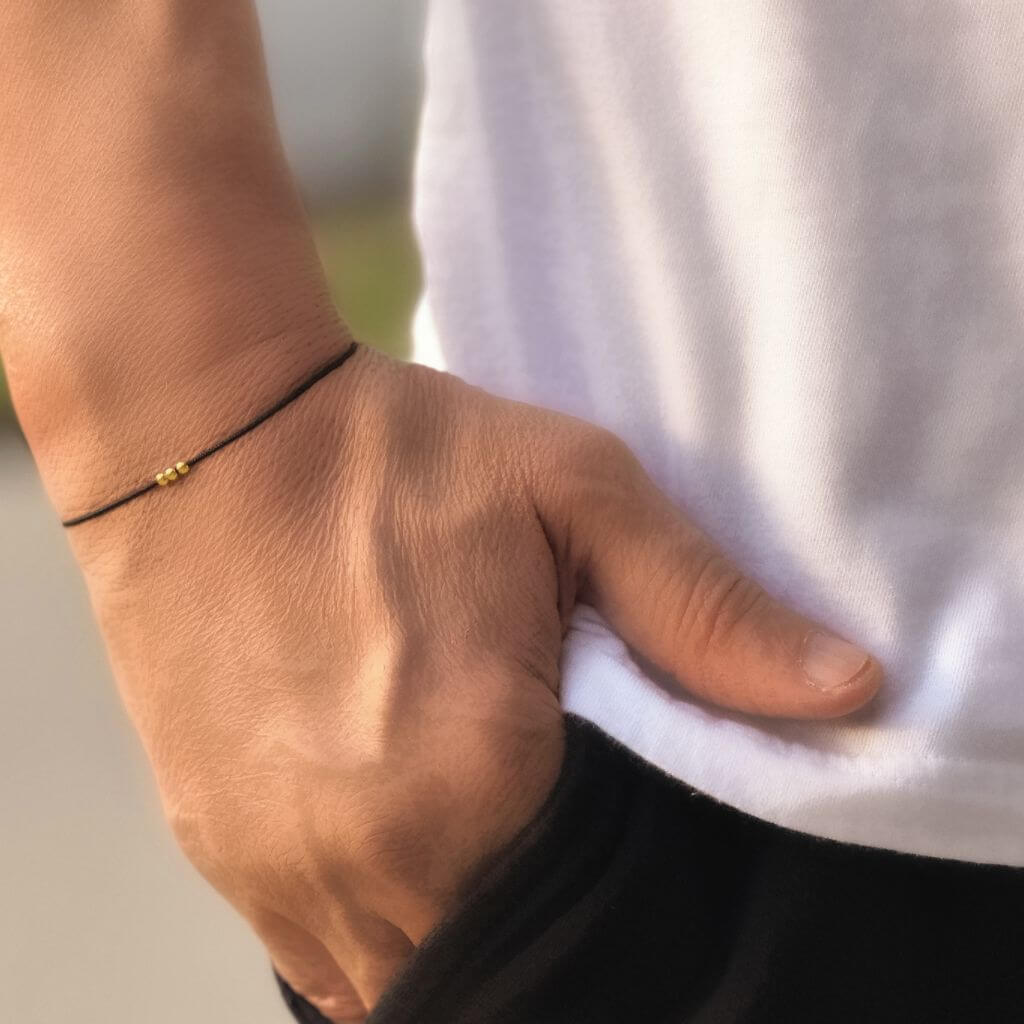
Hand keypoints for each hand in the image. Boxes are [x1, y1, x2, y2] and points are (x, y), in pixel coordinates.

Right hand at [65, 340, 881, 1021]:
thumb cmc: (398, 456)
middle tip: (563, 839)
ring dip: (464, 939)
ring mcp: (280, 866)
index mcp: (477, 776)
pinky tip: (412, 869)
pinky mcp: (217, 852)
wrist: (209, 439)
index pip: (600, 922)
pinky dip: (382, 942)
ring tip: (492, 850)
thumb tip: (851, 689)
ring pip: (405, 983)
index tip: (631, 843)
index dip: (633, 902)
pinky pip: (321, 964)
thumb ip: (707, 611)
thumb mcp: (575, 493)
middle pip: (501, 965)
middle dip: (551, 927)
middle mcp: (372, 855)